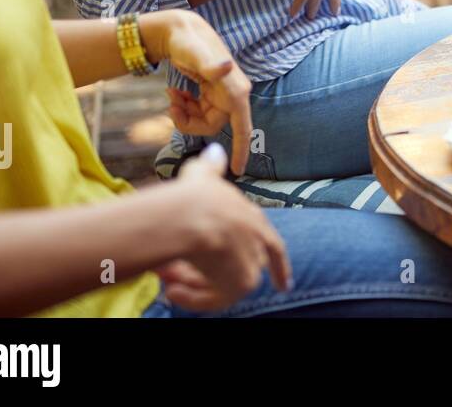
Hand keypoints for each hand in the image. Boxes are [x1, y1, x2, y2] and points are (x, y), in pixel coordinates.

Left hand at [140, 10, 253, 174]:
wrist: (179, 30)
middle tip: (171, 107)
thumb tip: (225, 68)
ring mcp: (222, 94)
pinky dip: (184, 106)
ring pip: (204, 120)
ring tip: (170, 96)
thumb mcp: (196, 52)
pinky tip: (174, 93)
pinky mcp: (211, 92)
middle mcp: (232, 94)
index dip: (242, 149)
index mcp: (235, 90)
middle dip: (191, 122)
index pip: (243, 126)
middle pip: (214, 125)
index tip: (238, 171)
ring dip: (185, 113)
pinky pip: (199, 111)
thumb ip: (211, 63)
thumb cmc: (189, 40)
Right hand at [152, 145, 291, 311]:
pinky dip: (193, 299)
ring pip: (224, 282)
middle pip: (244, 266)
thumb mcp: (201, 177)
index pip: (270, 244)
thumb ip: (210, 168)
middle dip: (208, 272)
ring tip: (167, 276)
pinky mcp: (241, 281)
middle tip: (173, 274)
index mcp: (251, 217)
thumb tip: (215, 151)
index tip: (284, 285)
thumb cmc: (189, 195)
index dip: (275, 264)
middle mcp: (257, 239)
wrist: (187, 214)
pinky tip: (172, 291)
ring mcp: (252, 259)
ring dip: (193, 282)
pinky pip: (215, 299)